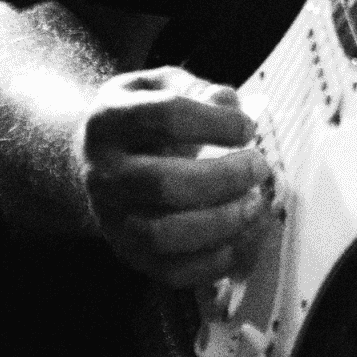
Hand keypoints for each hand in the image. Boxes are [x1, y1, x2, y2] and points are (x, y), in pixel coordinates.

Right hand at [75, 64, 274, 291]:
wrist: (98, 157)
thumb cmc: (145, 117)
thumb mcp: (165, 85)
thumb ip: (199, 90)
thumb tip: (232, 106)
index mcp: (110, 119)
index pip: (164, 116)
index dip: (214, 122)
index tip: (248, 127)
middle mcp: (103, 172)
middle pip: (161, 183)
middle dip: (223, 178)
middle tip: (259, 167)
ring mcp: (110, 218)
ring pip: (161, 234)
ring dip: (220, 223)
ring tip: (254, 204)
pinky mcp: (127, 252)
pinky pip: (168, 270)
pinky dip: (211, 262)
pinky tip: (239, 238)